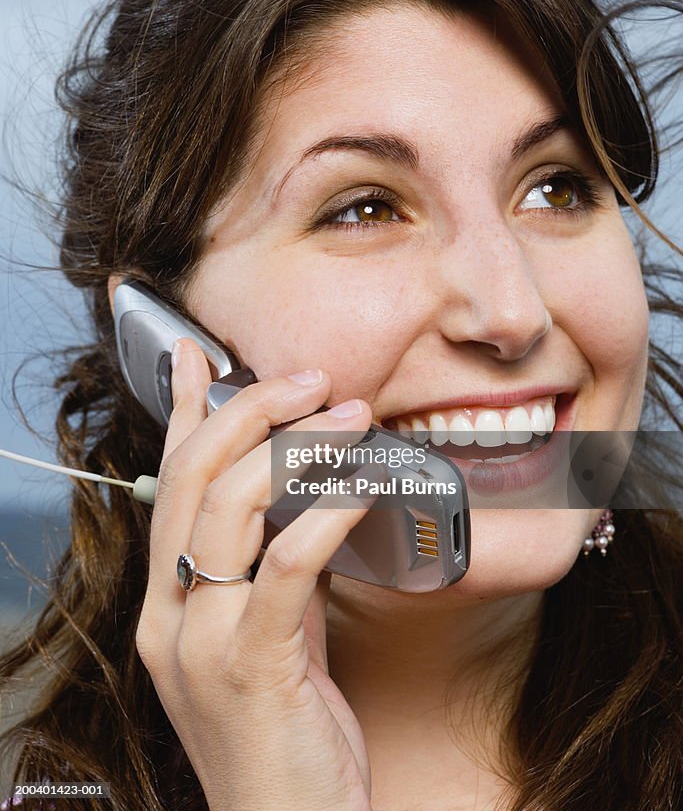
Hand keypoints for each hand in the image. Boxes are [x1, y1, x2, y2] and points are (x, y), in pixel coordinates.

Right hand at [136, 339, 376, 810]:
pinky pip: (285, 565)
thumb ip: (276, 572)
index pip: (169, 482)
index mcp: (168, 602)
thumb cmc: (287, 734)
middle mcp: (169, 615)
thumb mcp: (274, 636)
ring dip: (298, 448)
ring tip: (352, 416)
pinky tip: (363, 484)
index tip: (195, 354)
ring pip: (231, 506)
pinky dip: (326, 511)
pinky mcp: (252, 667)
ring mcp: (201, 642)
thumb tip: (310, 501)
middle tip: (311, 379)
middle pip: (194, 477)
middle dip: (250, 410)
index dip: (180, 410)